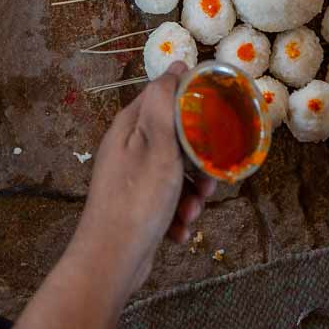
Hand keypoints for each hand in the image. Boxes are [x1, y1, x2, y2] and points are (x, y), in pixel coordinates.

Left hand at [68, 62, 215, 294]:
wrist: (112, 261)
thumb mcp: (158, 145)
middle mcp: (128, 149)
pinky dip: (179, 215)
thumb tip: (176, 67)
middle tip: (207, 181)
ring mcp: (133, 178)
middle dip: (199, 162)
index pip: (165, 97)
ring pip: (178, 174)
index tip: (216, 121)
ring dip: (192, 194)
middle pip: (177, 139)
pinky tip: (179, 230)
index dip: (193, 106)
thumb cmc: (137, 201)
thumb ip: (165, 104)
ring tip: (191, 211)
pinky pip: (169, 200)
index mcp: (129, 127)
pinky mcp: (138, 205)